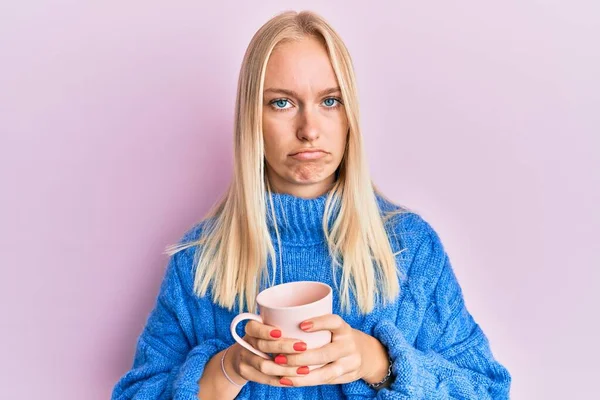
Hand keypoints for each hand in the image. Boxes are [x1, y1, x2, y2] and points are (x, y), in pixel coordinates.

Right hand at [225, 320, 311, 386]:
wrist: (241, 358)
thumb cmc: (263, 339)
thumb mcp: (267, 327)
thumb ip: (283, 323)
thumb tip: (312, 318)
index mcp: (251, 329)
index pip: (254, 327)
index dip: (266, 330)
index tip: (280, 332)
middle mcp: (246, 343)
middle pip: (262, 346)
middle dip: (284, 347)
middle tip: (303, 346)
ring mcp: (244, 359)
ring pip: (264, 366)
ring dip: (286, 368)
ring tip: (304, 368)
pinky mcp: (246, 373)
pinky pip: (266, 379)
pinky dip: (282, 379)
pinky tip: (295, 377)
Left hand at [274, 314, 389, 386]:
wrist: (368, 354)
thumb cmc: (340, 337)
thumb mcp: (334, 328)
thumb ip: (316, 326)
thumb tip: (279, 321)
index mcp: (344, 329)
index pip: (334, 322)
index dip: (319, 323)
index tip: (301, 325)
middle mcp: (349, 345)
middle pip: (325, 353)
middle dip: (301, 358)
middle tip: (279, 357)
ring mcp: (350, 363)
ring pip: (325, 373)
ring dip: (301, 375)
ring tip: (282, 375)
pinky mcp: (347, 377)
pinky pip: (325, 382)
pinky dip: (306, 382)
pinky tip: (289, 381)